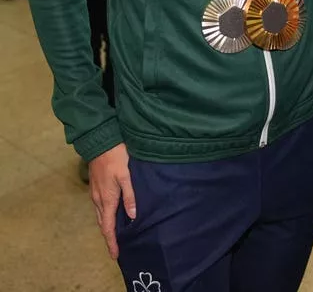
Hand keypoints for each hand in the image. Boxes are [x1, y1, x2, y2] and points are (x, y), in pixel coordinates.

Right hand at [89, 143, 135, 259]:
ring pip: (101, 214)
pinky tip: (112, 212)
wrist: (100, 141)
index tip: (116, 255)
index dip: (112, 242)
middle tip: (117, 247)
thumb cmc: (116, 157)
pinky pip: (99, 206)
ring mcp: (95, 192)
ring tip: (116, 233)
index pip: (108, 227)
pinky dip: (105, 214)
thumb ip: (130, 196)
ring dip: (107, 225)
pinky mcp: (95, 185)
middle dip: (109, 236)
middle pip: (103, 223)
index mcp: (106, 199)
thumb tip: (132, 217)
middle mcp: (98, 199)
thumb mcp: (126, 175)